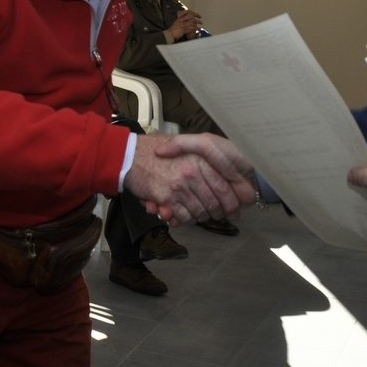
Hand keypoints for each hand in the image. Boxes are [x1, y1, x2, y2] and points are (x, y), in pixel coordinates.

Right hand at [126, 131, 254, 224]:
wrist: (131, 156)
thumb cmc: (157, 151)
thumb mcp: (185, 146)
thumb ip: (204, 158)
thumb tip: (226, 175)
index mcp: (201, 159)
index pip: (223, 186)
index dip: (231, 201)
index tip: (235, 208)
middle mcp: (193, 172)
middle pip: (214, 202)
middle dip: (220, 213)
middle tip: (222, 217)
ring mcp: (180, 186)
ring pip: (200, 211)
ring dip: (202, 217)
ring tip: (203, 216)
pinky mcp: (167, 197)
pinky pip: (184, 216)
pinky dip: (187, 220)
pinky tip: (186, 217)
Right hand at [167, 8, 202, 41]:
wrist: (170, 33)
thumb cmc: (173, 29)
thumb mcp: (177, 22)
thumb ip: (182, 19)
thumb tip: (188, 17)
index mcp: (180, 17)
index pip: (189, 13)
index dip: (195, 14)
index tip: (199, 16)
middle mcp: (182, 20)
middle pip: (192, 18)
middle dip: (197, 20)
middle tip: (201, 22)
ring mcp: (182, 25)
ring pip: (192, 24)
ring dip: (197, 26)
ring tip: (200, 27)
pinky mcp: (183, 29)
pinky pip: (191, 29)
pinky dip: (195, 29)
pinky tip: (197, 30)